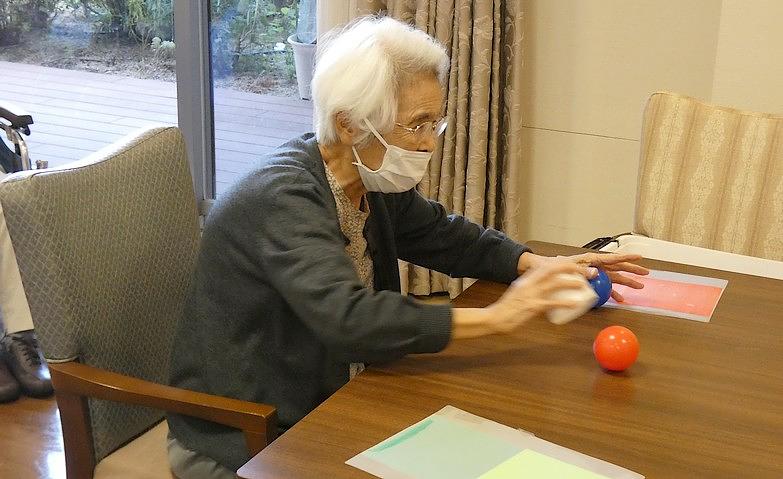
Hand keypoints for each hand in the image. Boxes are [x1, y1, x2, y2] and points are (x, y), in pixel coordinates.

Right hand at [485, 260, 591, 333]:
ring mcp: (532, 294)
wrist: (496, 317)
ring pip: (555, 284)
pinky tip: (575, 304)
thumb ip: (529, 288)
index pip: (545, 266)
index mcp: (526, 279)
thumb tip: (542, 288)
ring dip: (570, 283)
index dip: (559, 263)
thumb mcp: (518, 291)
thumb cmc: (507, 307)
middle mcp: (529, 283)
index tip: (570, 264)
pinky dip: (566, 303)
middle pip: (552, 270)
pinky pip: (553, 303)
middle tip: (580, 271)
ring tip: (582, 284)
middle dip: (568, 268)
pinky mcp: (533, 306)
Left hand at [518, 251, 648, 301]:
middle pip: (617, 267)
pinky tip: (620, 300)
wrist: (541, 271)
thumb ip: (580, 270)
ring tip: (639, 287)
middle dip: (632, 270)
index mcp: (589, 259)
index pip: (611, 257)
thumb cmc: (552, 266)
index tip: (640, 256)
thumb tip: (596, 273)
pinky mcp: (588, 283)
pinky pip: (604, 288)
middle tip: (646, 274)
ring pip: (613, 278)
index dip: (627, 257)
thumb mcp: (566, 267)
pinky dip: (612, 294)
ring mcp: (592, 274)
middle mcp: (593, 265)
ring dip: (626, 283)